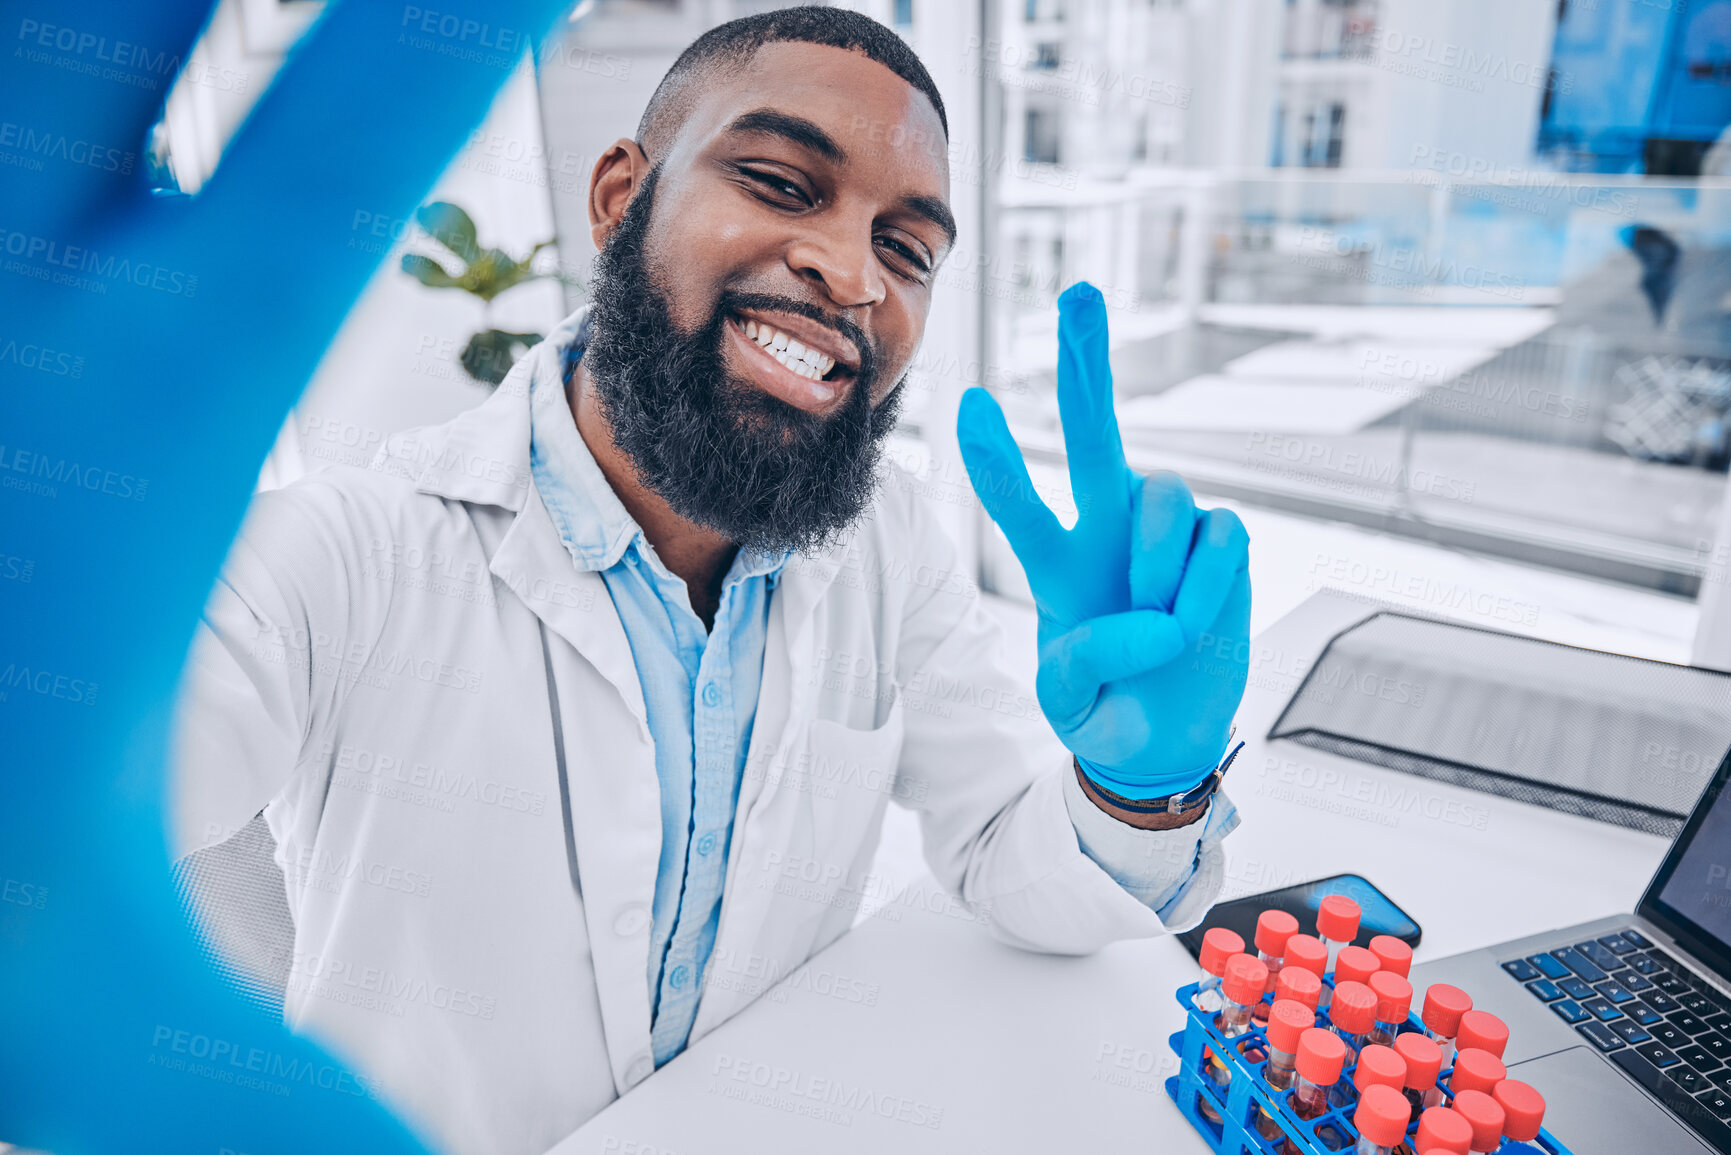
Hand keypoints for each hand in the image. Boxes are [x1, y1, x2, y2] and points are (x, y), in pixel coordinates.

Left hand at [957, 282, 1250, 798]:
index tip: (970, 402)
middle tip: (1080, 291)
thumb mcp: (1070, 706)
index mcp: (1057, 563)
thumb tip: (1147, 623)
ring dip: (1160, 570)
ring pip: (1162, 498)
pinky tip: (1198, 618)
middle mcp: (1108, 528)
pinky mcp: (1219, 541)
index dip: (996, 458)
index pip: (1020, 501)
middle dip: (1088, 361)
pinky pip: (1218, 537)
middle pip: (1094, 431)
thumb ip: (1082, 669)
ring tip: (1162, 626)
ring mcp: (1166, 530)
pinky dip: (1208, 585)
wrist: (1168, 737)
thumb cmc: (1108, 710)